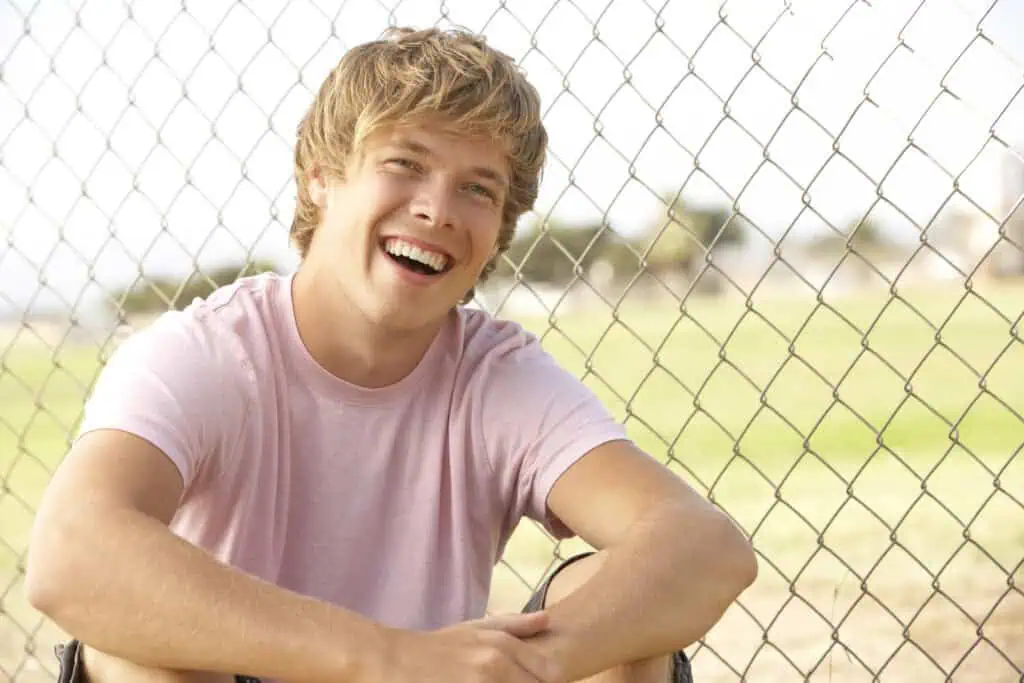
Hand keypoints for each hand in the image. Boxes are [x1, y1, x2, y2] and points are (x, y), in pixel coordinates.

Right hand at [376, 611, 563, 682]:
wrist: (390, 663)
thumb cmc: (434, 649)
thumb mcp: (474, 629)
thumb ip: (514, 626)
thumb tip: (548, 620)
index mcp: (503, 648)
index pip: (552, 675)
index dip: (546, 681)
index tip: (525, 680)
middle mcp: (495, 667)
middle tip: (505, 682)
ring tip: (482, 682)